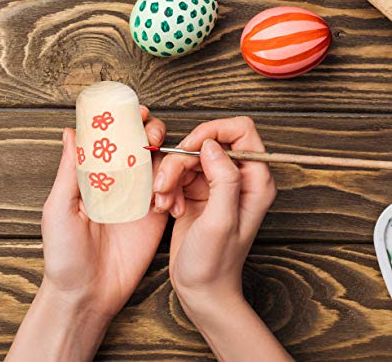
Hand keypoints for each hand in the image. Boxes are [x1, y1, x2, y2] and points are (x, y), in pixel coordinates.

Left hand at [7, 107, 166, 361]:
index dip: (124, 120)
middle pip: (140, 144)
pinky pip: (171, 191)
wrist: (87, 295)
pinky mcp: (155, 216)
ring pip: (159, 162)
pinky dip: (174, 188)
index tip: (133, 110)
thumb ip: (70, 170)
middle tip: (149, 135)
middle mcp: (118, 182)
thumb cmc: (65, 254)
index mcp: (95, 176)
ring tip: (157, 175)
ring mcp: (139, 197)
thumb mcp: (60, 208)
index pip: (112, 138)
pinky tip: (165, 202)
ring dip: (165, 157)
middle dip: (150, 131)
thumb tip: (70, 132)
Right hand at [152, 117, 289, 361]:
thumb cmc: (215, 263)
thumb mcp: (220, 221)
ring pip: (188, 158)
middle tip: (166, 184)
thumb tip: (212, 145)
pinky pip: (179, 174)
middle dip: (181, 161)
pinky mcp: (199, 192)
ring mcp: (217, 184)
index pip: (241, 131)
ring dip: (170, 177)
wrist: (201, 289)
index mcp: (255, 180)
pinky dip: (168, 187)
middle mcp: (238, 178)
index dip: (213, 131)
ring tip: (164, 201)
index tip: (190, 147)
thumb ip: (223, 179)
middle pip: (207, 144)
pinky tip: (167, 208)